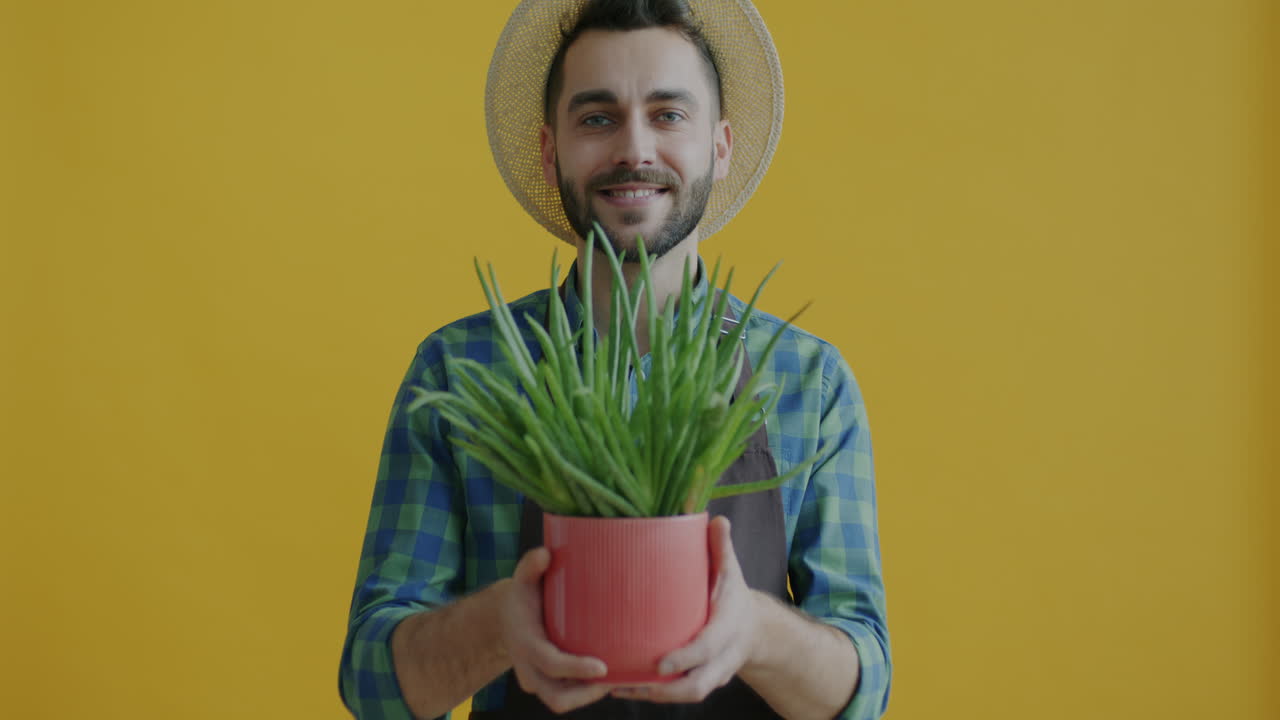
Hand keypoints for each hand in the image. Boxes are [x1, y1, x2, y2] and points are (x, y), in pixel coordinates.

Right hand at [500, 547, 613, 713]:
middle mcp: (529, 669)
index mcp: (525, 643)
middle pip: (557, 697)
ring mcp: (537, 680)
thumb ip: (531, 565)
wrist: (505, 618)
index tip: (602, 667)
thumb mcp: (522, 578)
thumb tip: (546, 554)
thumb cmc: (521, 596)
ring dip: (590, 695)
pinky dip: (587, 692)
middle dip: (588, 693)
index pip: (550, 664)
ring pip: (563, 701)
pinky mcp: (547, 684)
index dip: (576, 669)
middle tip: (618, 677)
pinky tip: (609, 677)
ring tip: (618, 677)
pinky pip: (567, 696)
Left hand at [610, 516, 760, 703]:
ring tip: (617, 687)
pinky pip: (678, 695)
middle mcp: (723, 657)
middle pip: (698, 684)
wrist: (754, 629)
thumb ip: (721, 548)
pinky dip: (650, 694)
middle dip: (665, 690)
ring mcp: (713, 673)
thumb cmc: (732, 595)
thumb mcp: (731, 570)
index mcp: (728, 627)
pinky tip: (621, 688)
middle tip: (630, 682)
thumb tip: (716, 519)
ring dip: (651, 695)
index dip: (686, 657)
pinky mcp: (700, 681)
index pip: (709, 647)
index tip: (660, 663)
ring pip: (686, 694)